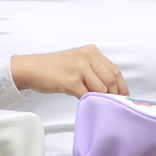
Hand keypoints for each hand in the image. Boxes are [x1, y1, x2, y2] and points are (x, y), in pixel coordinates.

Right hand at [10, 45, 129, 97]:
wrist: (31, 68)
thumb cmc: (55, 68)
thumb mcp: (78, 61)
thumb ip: (95, 70)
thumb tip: (113, 87)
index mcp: (91, 51)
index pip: (115, 70)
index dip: (122, 85)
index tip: (124, 96)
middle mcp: (87, 56)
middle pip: (110, 80)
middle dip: (114, 94)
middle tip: (114, 103)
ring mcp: (79, 68)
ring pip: (100, 89)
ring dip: (100, 98)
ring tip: (96, 102)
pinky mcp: (70, 81)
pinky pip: (87, 95)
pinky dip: (88, 100)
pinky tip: (84, 101)